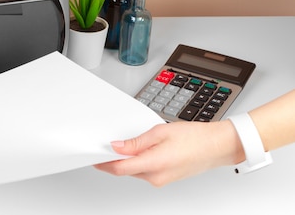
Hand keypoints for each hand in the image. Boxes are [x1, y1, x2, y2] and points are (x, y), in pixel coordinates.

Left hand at [94, 120, 244, 186]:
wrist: (217, 146)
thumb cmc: (195, 137)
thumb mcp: (160, 132)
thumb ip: (136, 142)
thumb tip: (117, 147)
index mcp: (153, 164)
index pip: (119, 168)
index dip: (103, 163)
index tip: (94, 156)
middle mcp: (156, 177)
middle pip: (125, 170)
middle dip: (113, 160)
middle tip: (105, 146)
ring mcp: (161, 180)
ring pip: (134, 171)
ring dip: (126, 160)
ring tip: (123, 144)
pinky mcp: (165, 179)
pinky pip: (144, 171)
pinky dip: (137, 162)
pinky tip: (138, 151)